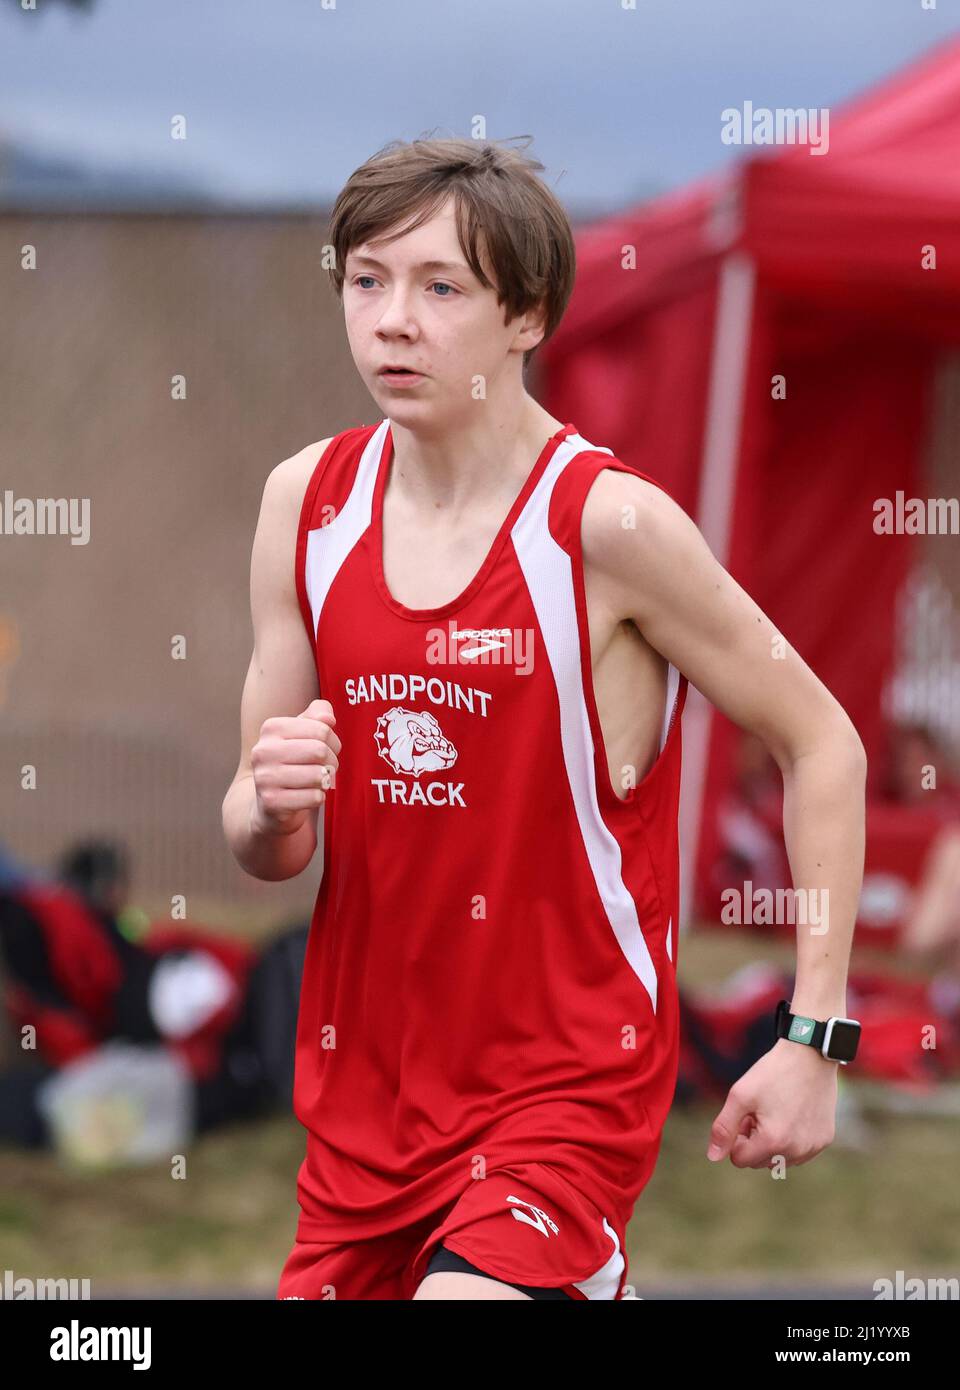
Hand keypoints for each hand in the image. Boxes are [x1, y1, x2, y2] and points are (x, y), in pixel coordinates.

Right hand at [250, 698, 340, 835]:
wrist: (268, 802)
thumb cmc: (291, 762)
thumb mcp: (302, 734)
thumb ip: (317, 716)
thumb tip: (328, 718)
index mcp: (271, 728)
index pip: (321, 729)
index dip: (333, 742)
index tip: (328, 750)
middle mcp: (263, 751)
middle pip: (320, 751)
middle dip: (331, 762)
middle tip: (325, 768)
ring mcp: (264, 777)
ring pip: (317, 775)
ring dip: (324, 781)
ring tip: (315, 781)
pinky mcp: (271, 802)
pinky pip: (313, 797)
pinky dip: (317, 798)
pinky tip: (306, 796)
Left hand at [705, 1038, 837, 1168]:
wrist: (810, 1055)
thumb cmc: (773, 1073)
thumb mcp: (741, 1096)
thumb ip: (723, 1128)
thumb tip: (713, 1157)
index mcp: (774, 1142)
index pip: (739, 1159)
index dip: (736, 1136)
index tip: (744, 1115)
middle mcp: (796, 1151)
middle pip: (759, 1162)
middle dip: (753, 1141)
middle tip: (758, 1112)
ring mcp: (813, 1147)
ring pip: (779, 1160)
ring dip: (772, 1143)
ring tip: (774, 1113)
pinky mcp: (824, 1140)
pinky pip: (799, 1153)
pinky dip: (790, 1141)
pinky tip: (792, 1115)